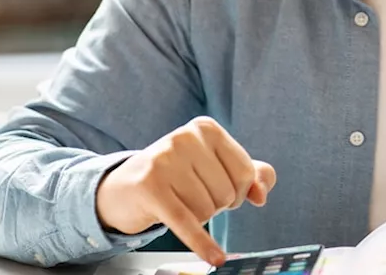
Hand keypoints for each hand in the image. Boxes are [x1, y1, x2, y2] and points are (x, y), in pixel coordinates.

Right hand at [95, 116, 276, 266]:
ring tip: (179, 202)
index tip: (219, 188)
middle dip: (216, 204)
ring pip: (207, 210)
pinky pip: (186, 223)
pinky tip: (215, 258)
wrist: (124, 188)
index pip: (246, 173)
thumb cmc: (178, 176)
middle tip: (192, 196)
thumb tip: (261, 195)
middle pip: (227, 193)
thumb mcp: (215, 166)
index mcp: (206, 128)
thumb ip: (250, 175)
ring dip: (198, 216)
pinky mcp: (151, 188)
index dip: (238, 191)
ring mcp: (165, 161)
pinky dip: (203, 244)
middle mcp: (185, 139)